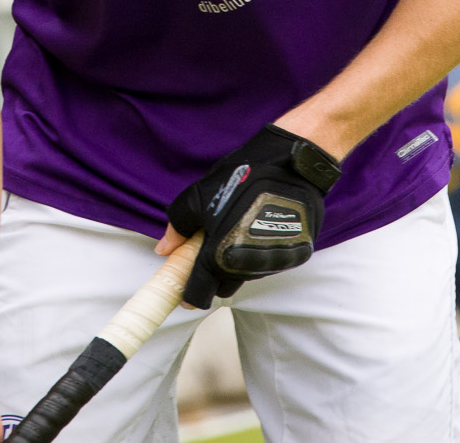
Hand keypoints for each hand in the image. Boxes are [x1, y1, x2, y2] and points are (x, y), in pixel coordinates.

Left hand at [165, 125, 339, 308]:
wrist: (291, 164)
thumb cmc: (243, 176)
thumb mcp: (199, 195)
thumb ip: (178, 227)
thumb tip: (164, 249)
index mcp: (220, 255)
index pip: (199, 295)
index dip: (188, 295)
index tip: (185, 289)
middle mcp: (249, 267)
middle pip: (224, 287)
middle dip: (214, 274)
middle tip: (212, 247)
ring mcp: (274, 263)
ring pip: (247, 275)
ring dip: (238, 262)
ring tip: (238, 230)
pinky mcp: (295, 256)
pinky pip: (269, 264)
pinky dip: (261, 253)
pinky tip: (259, 229)